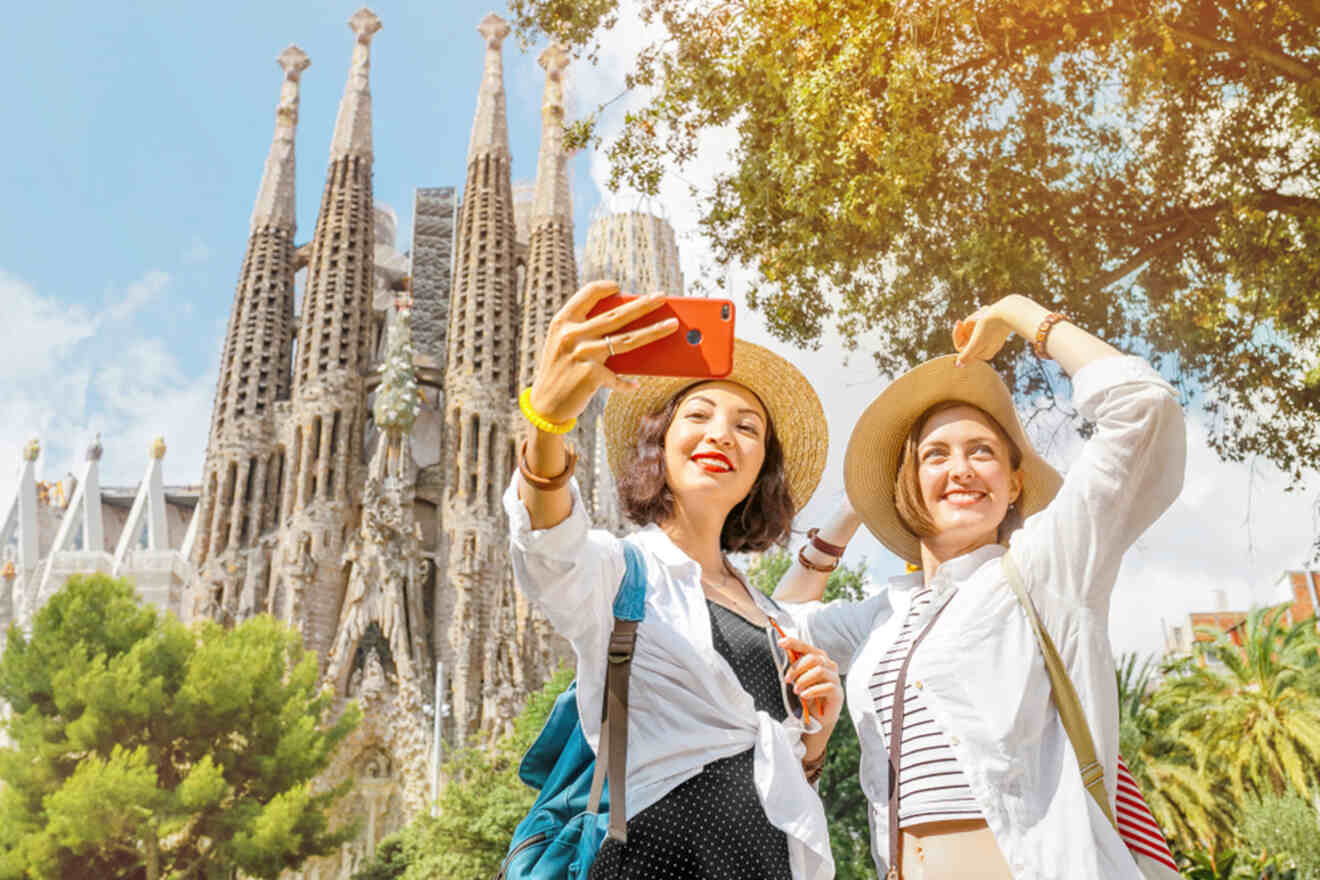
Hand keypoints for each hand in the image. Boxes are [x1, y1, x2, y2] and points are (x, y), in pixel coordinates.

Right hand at [529, 280, 678, 422]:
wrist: (545, 406)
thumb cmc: (560, 372)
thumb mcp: (564, 345)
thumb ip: (585, 331)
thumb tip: (626, 324)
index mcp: (563, 322)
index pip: (587, 294)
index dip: (605, 288)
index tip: (619, 287)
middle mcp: (572, 335)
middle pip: (616, 315)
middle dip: (643, 304)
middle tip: (662, 296)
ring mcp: (582, 354)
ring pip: (627, 340)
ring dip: (653, 331)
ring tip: (671, 325)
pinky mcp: (590, 375)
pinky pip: (619, 378)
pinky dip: (627, 383)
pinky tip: (636, 385)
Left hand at [779, 636, 842, 730]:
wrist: (818, 716)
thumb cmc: (808, 693)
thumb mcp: (798, 677)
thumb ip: (794, 662)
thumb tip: (784, 645)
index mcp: (819, 658)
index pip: (806, 647)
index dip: (794, 643)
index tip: (780, 642)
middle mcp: (829, 665)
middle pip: (813, 658)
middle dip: (796, 669)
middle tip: (787, 679)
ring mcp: (835, 678)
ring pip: (819, 671)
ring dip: (803, 680)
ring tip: (796, 690)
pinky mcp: (838, 692)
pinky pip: (827, 687)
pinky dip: (812, 691)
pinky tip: (804, 696)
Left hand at [952, 298, 1018, 365]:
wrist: (1008, 312)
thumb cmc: (991, 328)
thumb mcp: (976, 342)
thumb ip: (967, 355)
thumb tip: (958, 365)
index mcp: (983, 354)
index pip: (961, 347)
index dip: (957, 335)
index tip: (959, 322)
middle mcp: (986, 348)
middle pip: (967, 338)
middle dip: (967, 326)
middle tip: (970, 317)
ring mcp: (990, 339)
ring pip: (973, 330)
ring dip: (973, 320)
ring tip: (980, 314)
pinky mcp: (994, 330)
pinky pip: (980, 324)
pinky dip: (979, 318)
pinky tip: (984, 312)